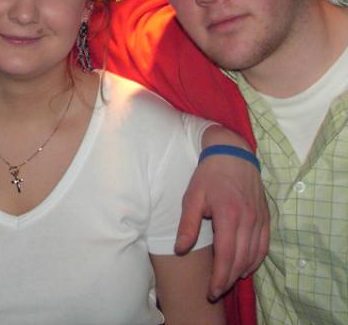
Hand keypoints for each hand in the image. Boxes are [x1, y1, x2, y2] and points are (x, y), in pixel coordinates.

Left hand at [175, 126, 268, 299]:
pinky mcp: (266, 217)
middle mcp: (248, 220)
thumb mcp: (192, 196)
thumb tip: (180, 249)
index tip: (211, 291)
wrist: (232, 154)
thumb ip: (188, 224)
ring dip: (241, 272)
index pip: (226, 256)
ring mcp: (259, 219)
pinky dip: (255, 260)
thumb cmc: (209, 175)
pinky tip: (245, 267)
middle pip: (241, 260)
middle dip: (228, 280)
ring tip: (227, 281)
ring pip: (254, 256)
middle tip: (216, 291)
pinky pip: (264, 246)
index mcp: (228, 214)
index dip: (219, 277)